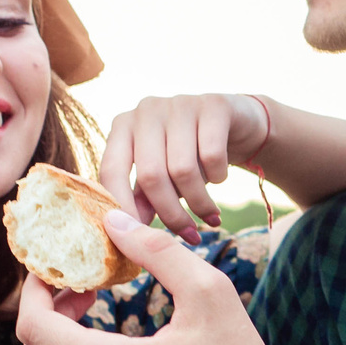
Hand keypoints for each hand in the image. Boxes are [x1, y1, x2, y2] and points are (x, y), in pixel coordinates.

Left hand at [101, 94, 271, 242]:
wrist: (234, 124)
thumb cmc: (189, 155)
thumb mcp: (161, 176)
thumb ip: (141, 199)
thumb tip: (126, 234)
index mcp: (123, 127)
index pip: (111, 172)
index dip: (124, 210)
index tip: (141, 241)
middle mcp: (146, 110)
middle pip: (152, 175)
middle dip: (172, 214)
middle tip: (189, 235)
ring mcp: (179, 103)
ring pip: (183, 169)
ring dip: (199, 201)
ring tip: (210, 215)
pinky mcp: (213, 104)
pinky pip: (212, 155)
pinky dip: (218, 177)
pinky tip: (220, 178)